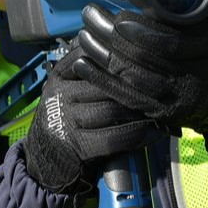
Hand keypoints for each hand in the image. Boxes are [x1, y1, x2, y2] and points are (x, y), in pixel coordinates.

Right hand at [23, 43, 162, 193]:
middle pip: (106, 83)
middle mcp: (60, 94)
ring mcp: (67, 120)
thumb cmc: (68, 119)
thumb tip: (126, 48)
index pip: (92, 57)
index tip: (145, 58)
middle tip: (161, 86)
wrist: (46, 160)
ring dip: (140, 111)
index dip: (120, 57)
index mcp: (60, 75)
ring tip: (160, 108)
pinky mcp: (77, 145)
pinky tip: (154, 132)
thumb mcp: (70, 89)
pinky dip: (138, 134)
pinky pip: (114, 137)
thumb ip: (91, 71)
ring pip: (112, 109)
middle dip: (135, 86)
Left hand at [75, 0, 207, 157]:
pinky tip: (82, 63)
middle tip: (91, 15)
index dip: (140, 30)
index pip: (169, 42)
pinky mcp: (159, 112)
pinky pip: (125, 98)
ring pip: (130, 79)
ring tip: (84, 34)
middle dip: (111, 37)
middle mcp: (191, 79)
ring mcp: (174, 99)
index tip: (118, 15)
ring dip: (102, 56)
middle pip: (143, 60)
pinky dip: (101, 80)